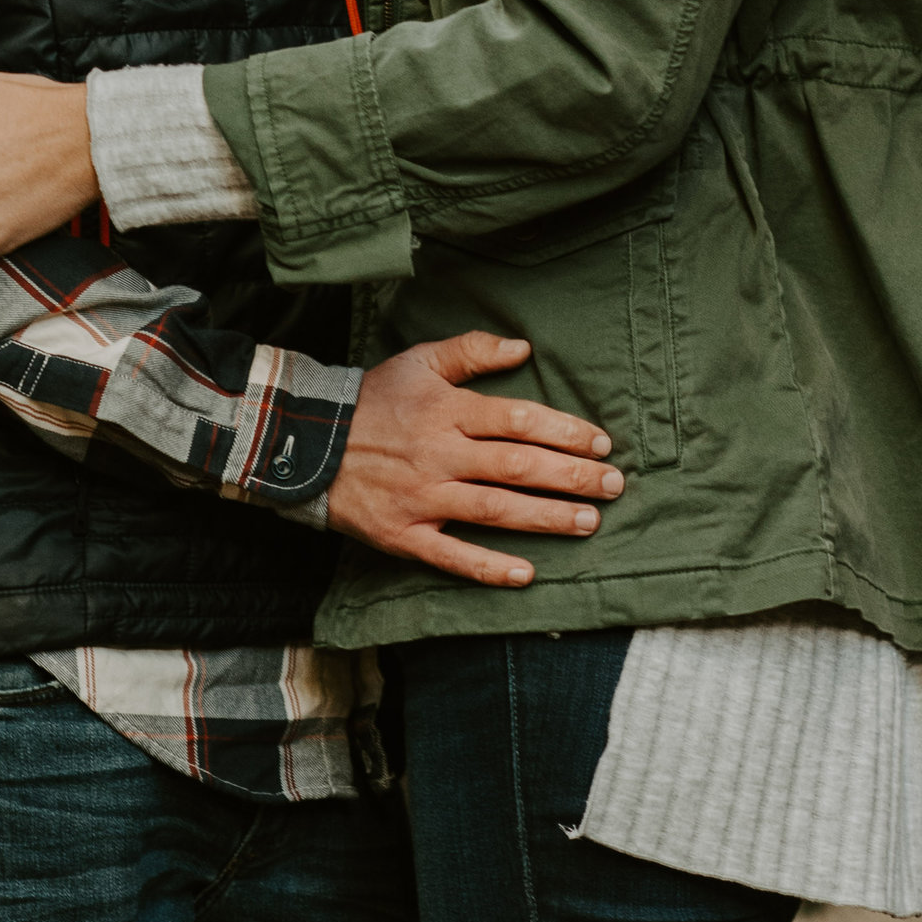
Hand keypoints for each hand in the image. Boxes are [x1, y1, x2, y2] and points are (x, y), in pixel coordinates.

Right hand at [329, 332, 623, 584]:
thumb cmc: (373, 399)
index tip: (600, 443)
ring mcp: (422, 497)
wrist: (307, 442)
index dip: (563, 432)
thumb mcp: (419, 361)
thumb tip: (524, 347)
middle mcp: (439, 454)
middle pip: (516, 466)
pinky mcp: (404, 534)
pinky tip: (526, 574)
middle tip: (614, 486)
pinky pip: (451, 555)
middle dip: (571, 477)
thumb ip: (471, 351)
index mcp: (447, 411)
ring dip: (546, 518)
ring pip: (494, 510)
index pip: (517, 419)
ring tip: (589, 523)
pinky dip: (488, 568)